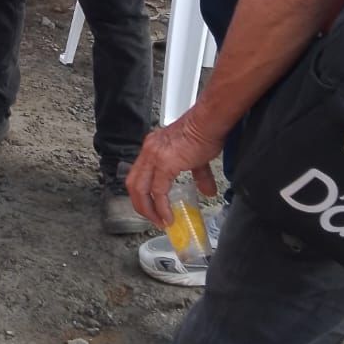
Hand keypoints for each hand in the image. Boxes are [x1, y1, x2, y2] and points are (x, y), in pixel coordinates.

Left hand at [125, 111, 225, 228]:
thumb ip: (199, 176)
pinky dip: (161, 207)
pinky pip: (158, 192)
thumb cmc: (204, 133)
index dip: (142, 193)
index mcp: (152, 148)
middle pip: (133, 184)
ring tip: (159, 221)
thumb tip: (207, 191)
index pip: (138, 174)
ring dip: (148, 209)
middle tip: (152, 219)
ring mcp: (154, 157)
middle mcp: (149, 151)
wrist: (210, 122)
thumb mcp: (197, 158)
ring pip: (140, 189)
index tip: (151, 207)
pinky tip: (168, 216)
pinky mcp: (164, 163)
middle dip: (140, 205)